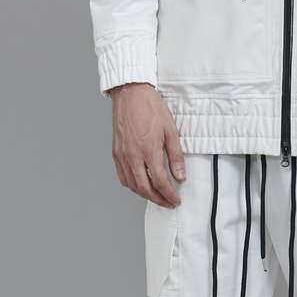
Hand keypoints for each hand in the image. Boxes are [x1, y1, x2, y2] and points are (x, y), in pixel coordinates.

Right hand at [109, 83, 184, 207]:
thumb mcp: (170, 131)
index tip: (176, 200)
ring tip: (157, 197)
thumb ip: (175, 156)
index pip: (159, 181)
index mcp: (148, 150)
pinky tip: (141, 186)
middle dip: (158, 199)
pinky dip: (132, 186)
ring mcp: (122, 155)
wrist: (130, 93)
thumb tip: (180, 177)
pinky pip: (123, 176)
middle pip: (145, 188)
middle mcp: (132, 155)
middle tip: (169, 204)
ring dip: (145, 195)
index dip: (169, 195)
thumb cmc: (151, 108)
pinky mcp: (116, 152)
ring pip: (132, 185)